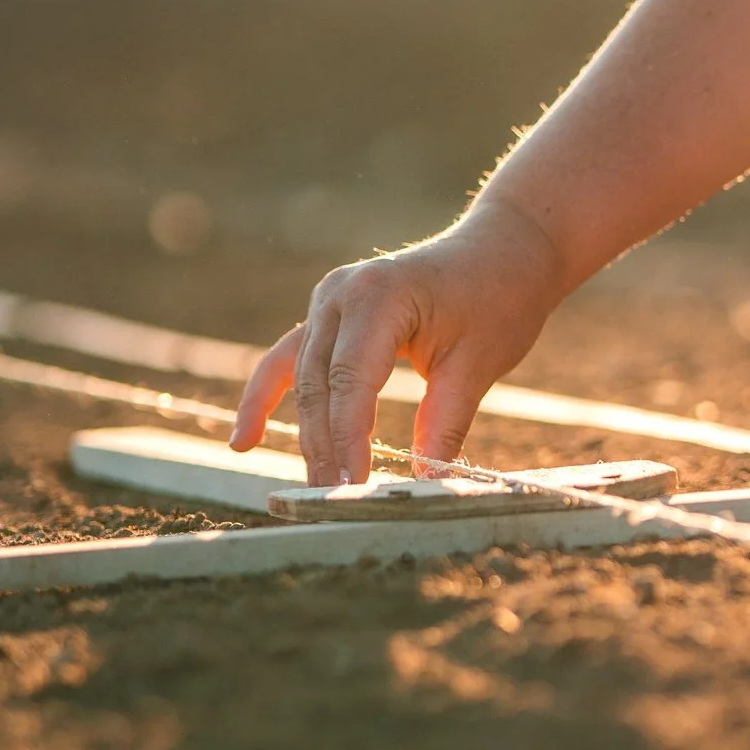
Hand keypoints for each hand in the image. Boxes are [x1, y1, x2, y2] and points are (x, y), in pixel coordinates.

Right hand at [233, 197, 571, 483]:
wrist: (503, 247)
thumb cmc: (498, 297)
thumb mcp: (479, 363)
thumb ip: (445, 423)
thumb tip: (426, 486)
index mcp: (379, 296)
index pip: (350, 381)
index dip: (348, 439)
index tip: (353, 487)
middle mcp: (341, 292)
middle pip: (320, 385)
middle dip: (325, 447)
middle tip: (333, 502)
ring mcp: (328, 299)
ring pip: (304, 380)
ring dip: (308, 435)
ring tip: (312, 489)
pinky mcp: (329, 313)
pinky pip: (290, 360)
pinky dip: (267, 398)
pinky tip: (245, 441)